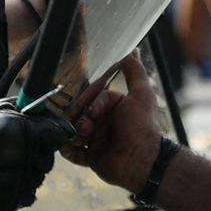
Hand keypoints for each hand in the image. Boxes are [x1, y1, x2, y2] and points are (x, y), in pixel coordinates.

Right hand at [0, 102, 74, 210]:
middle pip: (46, 163)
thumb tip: (67, 130)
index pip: (56, 137)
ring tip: (4, 167)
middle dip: (36, 159)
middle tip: (13, 152)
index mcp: (18, 129)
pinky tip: (0, 181)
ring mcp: (9, 181)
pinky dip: (15, 193)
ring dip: (26, 177)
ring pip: (36, 183)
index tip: (37, 136)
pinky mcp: (1, 201)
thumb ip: (37, 120)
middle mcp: (16, 155)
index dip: (48, 137)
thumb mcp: (5, 111)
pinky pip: (22, 199)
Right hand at [61, 54, 161, 192]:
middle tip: (84, 126)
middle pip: (81, 115)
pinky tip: (67, 146)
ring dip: (72, 133)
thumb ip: (135, 71)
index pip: (94, 99)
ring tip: (79, 137)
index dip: (91, 104)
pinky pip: (72, 152)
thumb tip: (133, 49)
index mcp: (115, 108)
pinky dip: (67, 149)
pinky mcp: (91, 157)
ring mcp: (97, 140)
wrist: (142, 161)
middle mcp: (105, 123)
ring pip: (74, 131)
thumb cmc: (143, 127)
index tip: (92, 111)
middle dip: (78, 119)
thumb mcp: (141, 93)